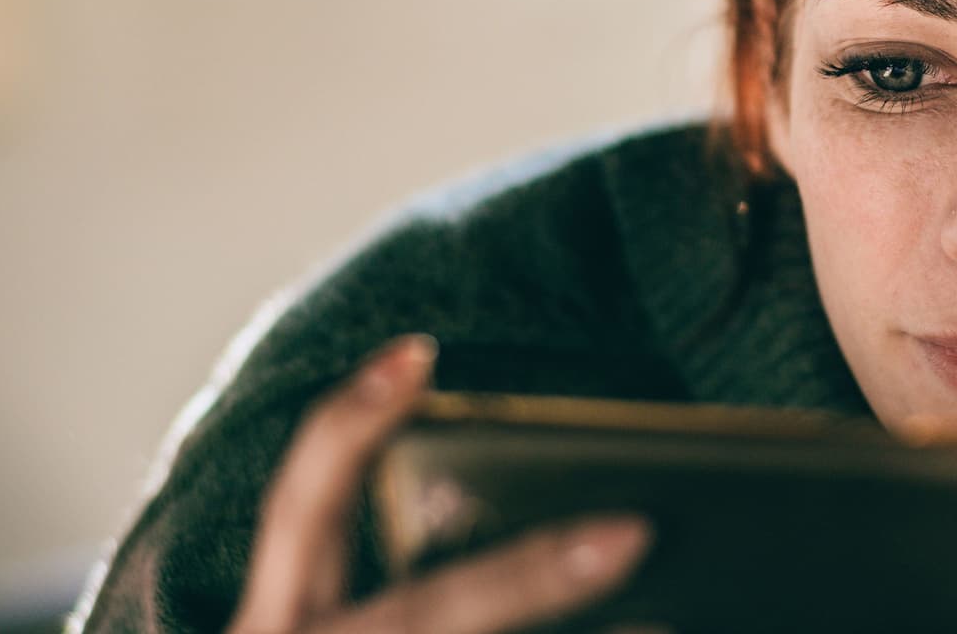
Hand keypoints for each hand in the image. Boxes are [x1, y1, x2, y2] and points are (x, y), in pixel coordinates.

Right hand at [225, 335, 653, 633]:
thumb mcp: (319, 625)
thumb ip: (403, 578)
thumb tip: (591, 529)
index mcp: (281, 621)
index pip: (302, 504)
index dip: (350, 423)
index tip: (419, 350)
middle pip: (423, 616)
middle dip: (530, 579)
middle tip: (638, 533)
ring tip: (675, 627)